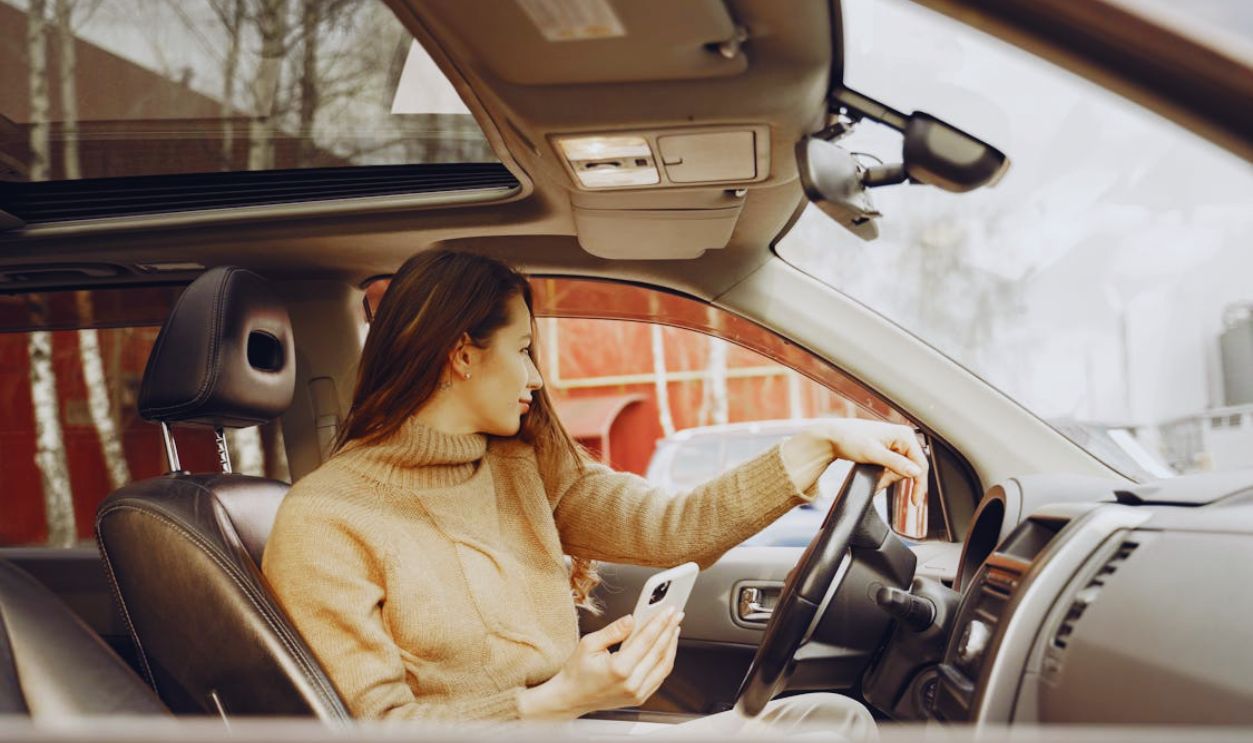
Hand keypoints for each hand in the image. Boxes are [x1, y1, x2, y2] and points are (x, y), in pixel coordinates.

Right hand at [518, 608, 681, 719]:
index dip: (660, 622)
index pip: (647, 640)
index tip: (669, 610)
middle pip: (659, 652)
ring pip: (664, 666)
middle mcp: (631, 684)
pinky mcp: (639, 698)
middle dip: (669, 630)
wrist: (570, 698)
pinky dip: (665, 660)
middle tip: (676, 614)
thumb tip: (631, 619)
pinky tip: (666, 647)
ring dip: (671, 645)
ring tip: (673, 628)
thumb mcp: (589, 644)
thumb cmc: (576, 672)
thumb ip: (613, 631)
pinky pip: (659, 677)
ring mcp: (637, 693)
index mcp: (619, 669)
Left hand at [781, 418, 928, 504]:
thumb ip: (896, 463)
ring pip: (900, 471)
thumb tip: (915, 472)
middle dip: (894, 480)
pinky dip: (884, 476)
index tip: (915, 501)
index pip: (920, 464)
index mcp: (905, 435)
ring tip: (873, 479)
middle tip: (879, 484)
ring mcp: (896, 444)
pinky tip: (875, 477)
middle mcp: (903, 438)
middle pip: (910, 469)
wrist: (833, 436)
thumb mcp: (873, 453)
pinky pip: (893, 468)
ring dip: (887, 479)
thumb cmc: (850, 439)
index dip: (919, 484)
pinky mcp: (889, 450)